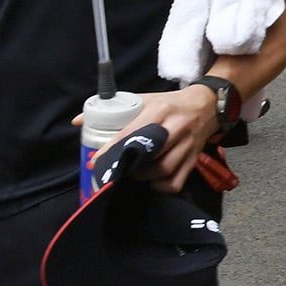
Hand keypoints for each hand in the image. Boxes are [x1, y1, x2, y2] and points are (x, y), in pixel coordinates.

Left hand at [73, 84, 216, 192]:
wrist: (208, 104)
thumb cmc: (170, 103)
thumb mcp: (144, 99)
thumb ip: (114, 110)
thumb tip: (78, 121)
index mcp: (159, 110)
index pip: (132, 133)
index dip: (113, 149)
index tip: (97, 162)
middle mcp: (175, 127)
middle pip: (150, 153)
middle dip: (129, 166)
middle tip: (114, 173)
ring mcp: (187, 145)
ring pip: (164, 169)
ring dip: (144, 177)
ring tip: (133, 175)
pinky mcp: (194, 158)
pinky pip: (177, 181)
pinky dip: (162, 186)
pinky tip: (153, 181)